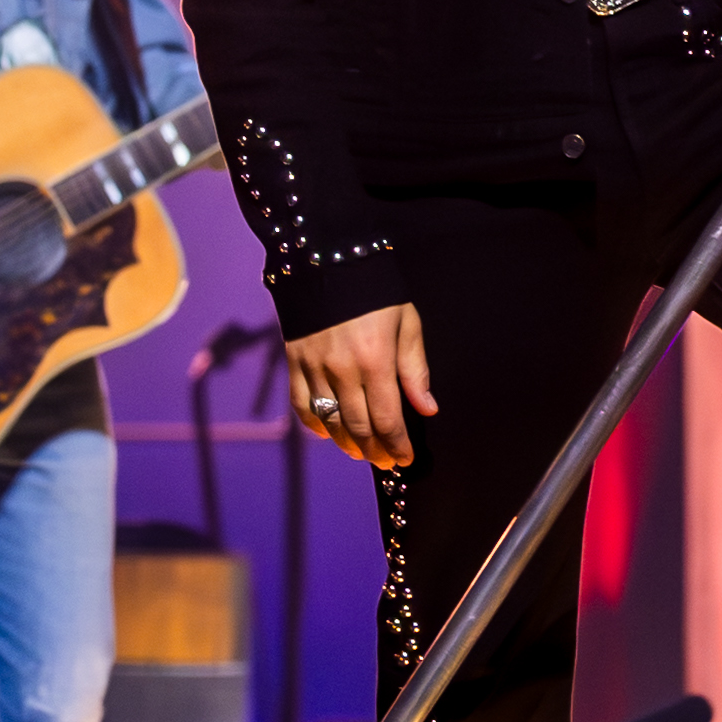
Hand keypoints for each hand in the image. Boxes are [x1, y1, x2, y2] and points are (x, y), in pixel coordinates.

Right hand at [285, 302, 436, 469]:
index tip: (405, 459)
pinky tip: (328, 433)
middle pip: (358, 428)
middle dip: (374, 451)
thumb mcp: (407, 324)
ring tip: (361, 452)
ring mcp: (315, 368)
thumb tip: (427, 409)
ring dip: (347, 444)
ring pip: (330, 422)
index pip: (388, 420)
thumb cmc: (377, 293)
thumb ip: (415, 370)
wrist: (329, 260)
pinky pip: (302, 405)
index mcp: (376, 361)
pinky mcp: (294, 362)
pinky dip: (314, 426)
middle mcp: (343, 371)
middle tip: (385, 461)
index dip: (398, 446)